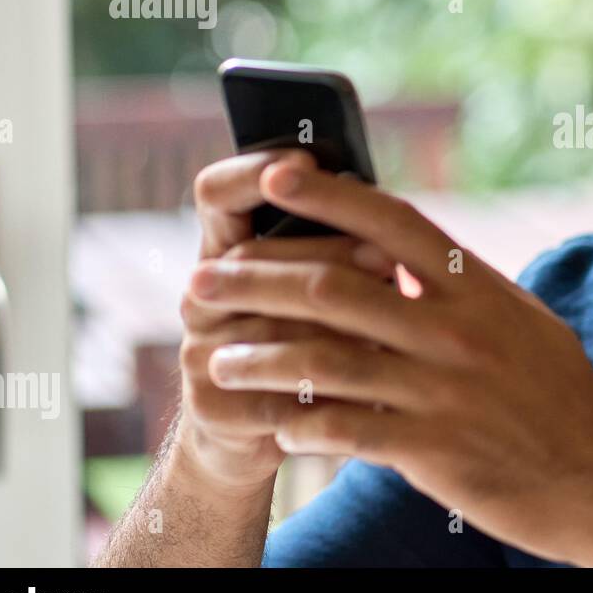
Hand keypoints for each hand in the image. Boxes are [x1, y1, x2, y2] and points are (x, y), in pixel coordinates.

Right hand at [175, 151, 398, 493]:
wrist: (267, 436)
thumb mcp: (327, 290)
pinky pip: (276, 395)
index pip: (217, 194)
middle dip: (327, 256)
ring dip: (337, 330)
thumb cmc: (316, 342)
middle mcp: (203, 294)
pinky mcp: (212, 409)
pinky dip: (328, 396)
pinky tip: (373, 396)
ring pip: (274, 329)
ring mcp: (199, 351)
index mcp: (228, 251)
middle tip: (386, 259)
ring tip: (392, 331)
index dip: (251, 172)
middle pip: (257, 258)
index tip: (302, 156)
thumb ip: (343, 248)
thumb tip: (381, 216)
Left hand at [187, 162, 592, 563]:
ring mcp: (441, 389)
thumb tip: (406, 251)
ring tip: (215, 361)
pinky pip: (342, 430)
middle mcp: (455, 328)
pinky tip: (274, 424)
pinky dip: (299, 423)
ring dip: (257, 358)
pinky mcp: (430, 449)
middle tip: (202, 280)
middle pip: (333, 286)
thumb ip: (464, 285)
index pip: (390, 221)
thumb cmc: (559, 394)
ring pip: (323, 359)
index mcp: (478, 285)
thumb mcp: (520, 320)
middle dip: (255, 278)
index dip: (327, 193)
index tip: (273, 175)